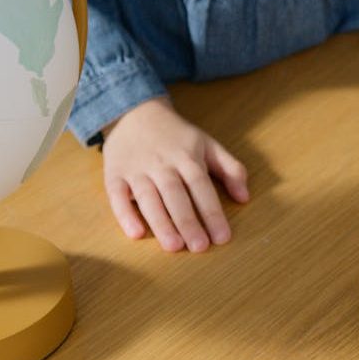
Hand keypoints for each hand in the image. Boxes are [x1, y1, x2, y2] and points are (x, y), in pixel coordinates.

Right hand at [102, 97, 248, 252]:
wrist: (135, 112)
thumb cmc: (178, 136)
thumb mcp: (209, 145)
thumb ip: (231, 169)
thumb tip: (244, 197)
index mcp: (188, 157)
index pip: (202, 187)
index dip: (212, 213)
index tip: (222, 237)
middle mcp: (162, 164)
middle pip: (176, 195)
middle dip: (188, 222)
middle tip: (199, 247)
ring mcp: (136, 169)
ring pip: (148, 198)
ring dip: (160, 222)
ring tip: (173, 246)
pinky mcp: (114, 174)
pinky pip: (117, 195)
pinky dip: (124, 214)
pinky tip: (135, 233)